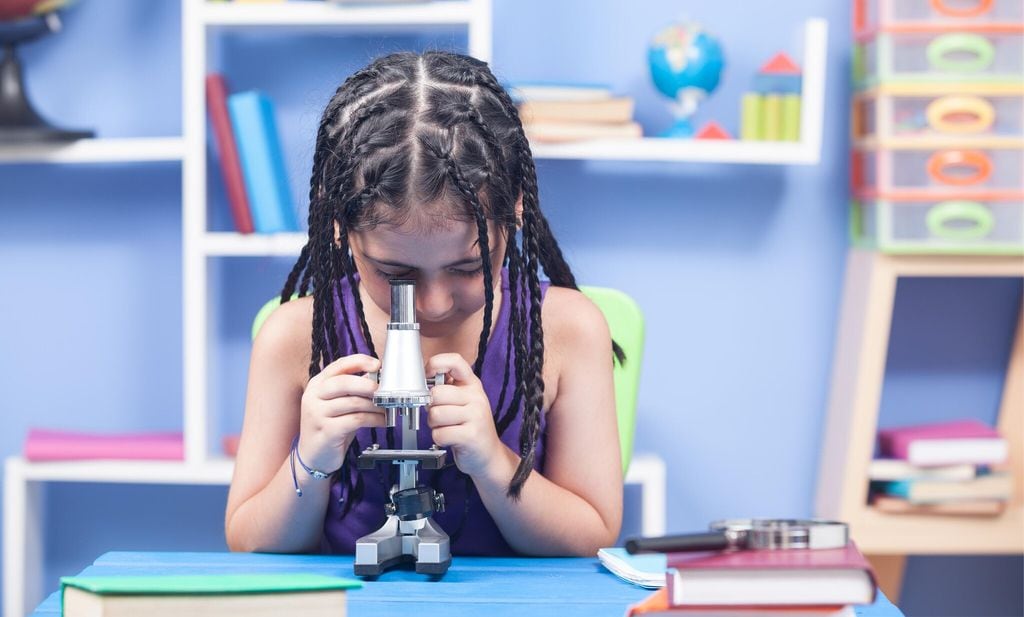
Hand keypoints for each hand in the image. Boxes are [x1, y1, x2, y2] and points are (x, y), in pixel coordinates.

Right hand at [298, 354, 382, 472]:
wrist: (312, 457)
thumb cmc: (329, 427)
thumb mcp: (337, 404)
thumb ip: (352, 389)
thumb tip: (376, 377)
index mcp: (317, 385)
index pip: (338, 365)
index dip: (359, 361)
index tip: (377, 364)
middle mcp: (314, 396)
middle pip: (343, 382)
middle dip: (368, 384)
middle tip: (382, 390)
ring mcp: (317, 414)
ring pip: (353, 402)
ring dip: (375, 405)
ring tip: (385, 409)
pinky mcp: (327, 431)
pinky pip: (356, 420)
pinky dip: (373, 419)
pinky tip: (381, 421)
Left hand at [425, 353, 502, 477]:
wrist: (488, 455)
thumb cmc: (470, 427)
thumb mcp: (462, 402)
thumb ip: (445, 389)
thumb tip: (422, 382)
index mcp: (472, 385)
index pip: (455, 361)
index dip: (435, 364)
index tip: (427, 376)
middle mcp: (476, 397)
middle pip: (437, 393)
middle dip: (431, 408)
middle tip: (441, 416)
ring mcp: (476, 416)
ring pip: (435, 415)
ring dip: (435, 426)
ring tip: (447, 428)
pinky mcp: (471, 435)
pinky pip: (440, 434)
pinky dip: (439, 439)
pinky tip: (450, 439)